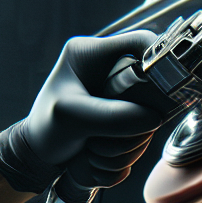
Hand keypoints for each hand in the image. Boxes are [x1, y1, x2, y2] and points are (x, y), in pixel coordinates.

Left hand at [0, 32, 161, 194]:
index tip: (165, 90)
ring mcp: (123, 101)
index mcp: (93, 55)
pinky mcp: (126, 124)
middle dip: (132, 127)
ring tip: (92, 150)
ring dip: (124, 149)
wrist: (36, 158)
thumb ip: (111, 116)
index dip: (161, 62)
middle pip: (154, 94)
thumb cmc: (45, 129)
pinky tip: (96, 158)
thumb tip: (152, 119)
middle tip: (101, 138)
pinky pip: (140, 145)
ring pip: (148, 126)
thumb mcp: (71, 117)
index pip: (143, 43)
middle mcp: (112, 74)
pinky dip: (120, 160)